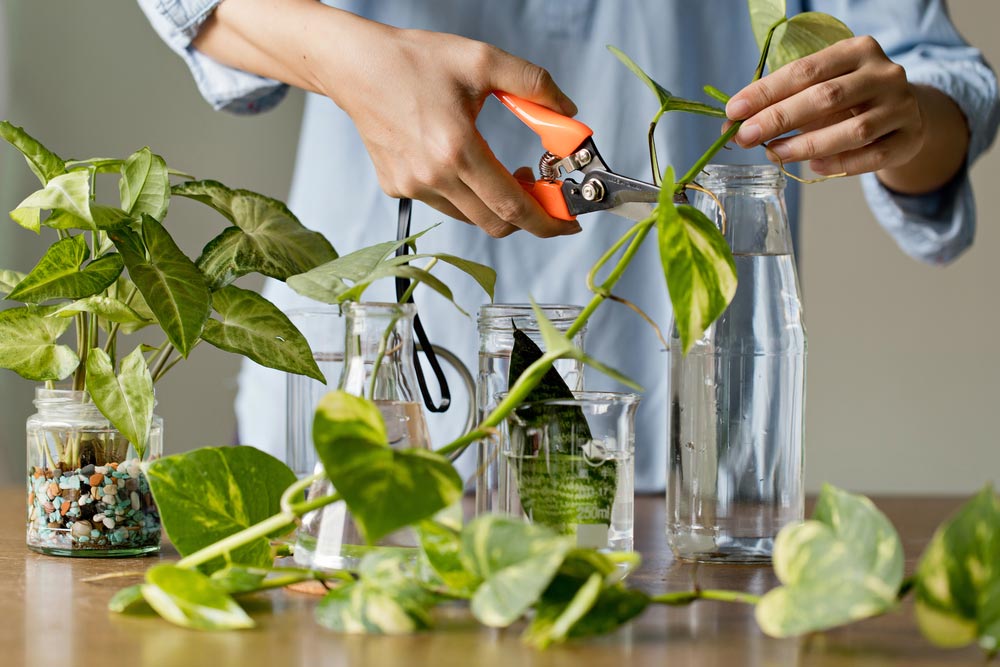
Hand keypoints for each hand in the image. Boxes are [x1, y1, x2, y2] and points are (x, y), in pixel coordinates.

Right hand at [318, 25, 581, 237]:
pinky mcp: (396, 188)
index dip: (547, 222)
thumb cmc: (415, 61)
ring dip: (494, 203)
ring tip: (500, 170)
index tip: (568, 225)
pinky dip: (464, 194)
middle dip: (527, 216)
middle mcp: (432, 176)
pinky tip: (461, 162)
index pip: (512, 206)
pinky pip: (443, 204)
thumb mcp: (483, 60)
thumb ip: (533, 84)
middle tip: (540, 189)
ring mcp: (412, 187)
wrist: (356, 67)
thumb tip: (568, 112)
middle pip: (495, 222)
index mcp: (457, 148)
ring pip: (469, 216)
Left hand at [725, 36, 925, 179]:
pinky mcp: (909, 138)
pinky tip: (814, 168)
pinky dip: (840, 164)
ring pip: (853, 130)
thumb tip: (732, 126)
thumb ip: (781, 104)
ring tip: (774, 153)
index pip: (806, 70)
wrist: (905, 114)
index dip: (767, 91)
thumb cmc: (850, 101)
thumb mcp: (819, 91)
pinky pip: (872, 156)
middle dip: (779, 118)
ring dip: (807, 145)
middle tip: (745, 136)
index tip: (734, 111)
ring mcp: (901, 107)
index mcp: (858, 50)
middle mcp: (884, 74)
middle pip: (827, 97)